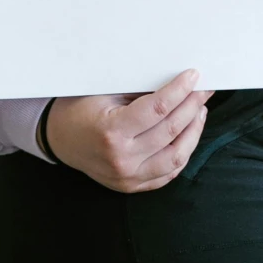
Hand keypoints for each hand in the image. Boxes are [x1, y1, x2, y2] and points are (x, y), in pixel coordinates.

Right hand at [45, 69, 212, 192]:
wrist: (60, 139)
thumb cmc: (80, 109)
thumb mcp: (105, 93)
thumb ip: (139, 92)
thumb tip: (176, 82)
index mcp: (111, 131)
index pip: (157, 109)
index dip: (180, 91)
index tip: (193, 77)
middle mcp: (121, 159)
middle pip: (170, 131)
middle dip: (191, 107)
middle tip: (202, 91)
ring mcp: (128, 177)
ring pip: (177, 156)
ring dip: (194, 131)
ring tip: (199, 111)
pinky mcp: (133, 186)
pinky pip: (168, 172)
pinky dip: (183, 152)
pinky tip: (188, 134)